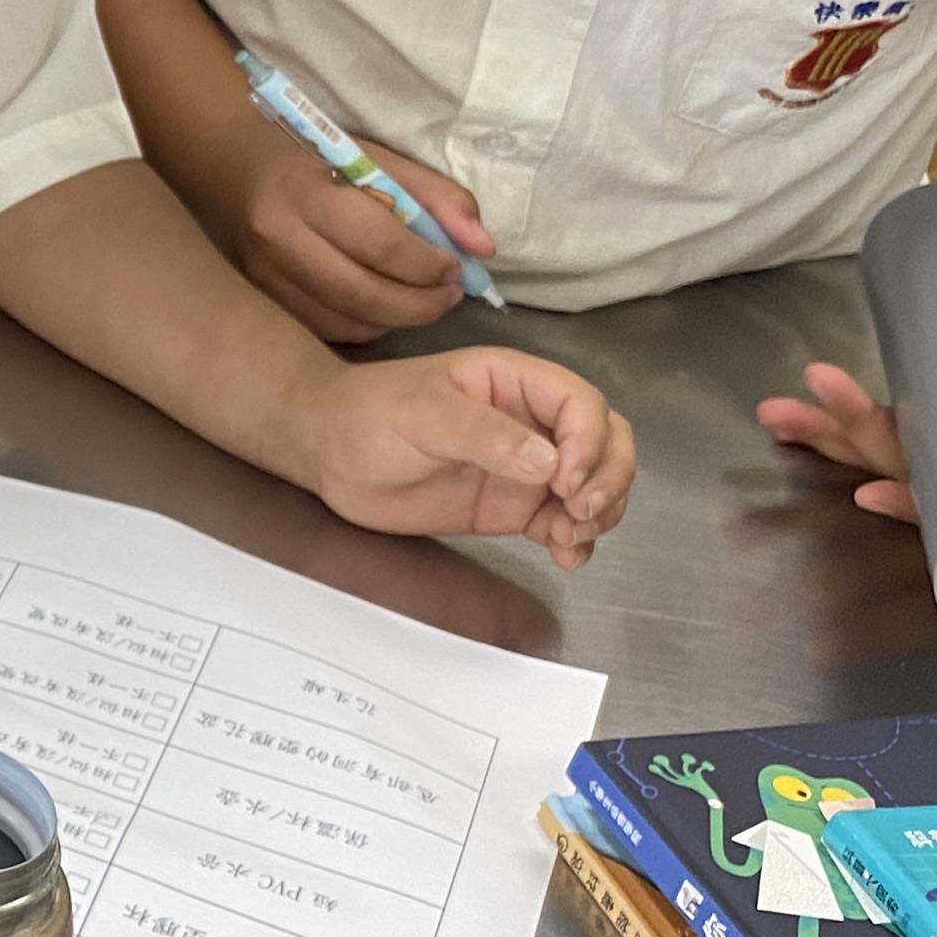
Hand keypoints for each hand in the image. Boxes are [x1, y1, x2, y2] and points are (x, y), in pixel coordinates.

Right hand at [210, 114, 494, 341]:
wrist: (230, 163)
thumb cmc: (312, 155)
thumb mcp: (376, 158)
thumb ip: (436, 197)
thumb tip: (482, 248)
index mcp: (306, 193)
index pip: (382, 246)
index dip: (430, 266)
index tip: (456, 267)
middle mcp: (278, 240)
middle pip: (365, 295)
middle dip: (421, 304)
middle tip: (450, 294)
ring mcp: (263, 277)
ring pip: (347, 322)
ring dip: (397, 320)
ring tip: (421, 300)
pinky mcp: (261, 300)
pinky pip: (327, 329)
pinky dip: (365, 325)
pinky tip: (381, 306)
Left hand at [288, 347, 632, 565]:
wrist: (329, 454)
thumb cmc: (368, 413)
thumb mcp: (421, 413)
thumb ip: (483, 435)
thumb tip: (548, 462)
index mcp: (514, 381)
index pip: (580, 403)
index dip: (589, 441)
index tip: (566, 479)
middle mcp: (530, 421)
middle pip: (605, 441)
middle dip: (608, 476)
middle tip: (580, 511)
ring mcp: (525, 467)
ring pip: (594, 484)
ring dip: (600, 511)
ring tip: (571, 537)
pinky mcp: (512, 507)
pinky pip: (562, 523)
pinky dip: (577, 540)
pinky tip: (567, 555)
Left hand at [759, 310, 936, 519]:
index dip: (912, 501)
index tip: (868, 493)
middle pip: (903, 466)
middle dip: (850, 435)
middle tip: (806, 397)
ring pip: (883, 453)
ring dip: (828, 435)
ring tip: (773, 413)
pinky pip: (893, 434)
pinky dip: (846, 425)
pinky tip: (800, 413)